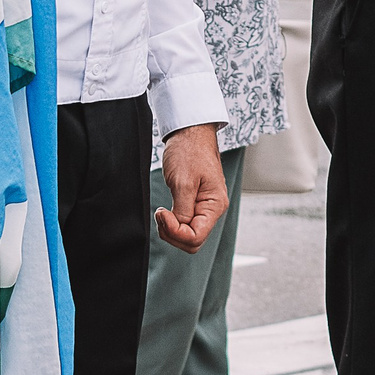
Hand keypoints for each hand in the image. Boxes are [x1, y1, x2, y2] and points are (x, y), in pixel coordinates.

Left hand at [155, 124, 227, 253]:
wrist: (190, 132)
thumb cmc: (189, 151)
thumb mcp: (183, 182)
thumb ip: (182, 210)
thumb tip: (179, 228)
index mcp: (215, 205)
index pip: (196, 238)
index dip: (176, 232)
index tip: (163, 213)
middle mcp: (212, 209)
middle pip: (193, 241)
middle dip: (172, 233)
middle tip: (160, 214)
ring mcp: (204, 207)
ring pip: (187, 234)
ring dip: (170, 229)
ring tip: (161, 211)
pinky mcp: (195, 203)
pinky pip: (184, 223)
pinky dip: (172, 222)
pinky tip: (165, 211)